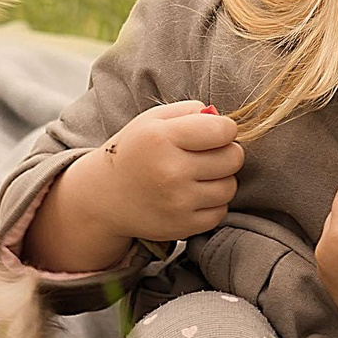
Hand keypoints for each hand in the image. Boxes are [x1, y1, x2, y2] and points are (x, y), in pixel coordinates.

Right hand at [20, 102, 241, 272]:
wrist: (104, 196)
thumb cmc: (136, 151)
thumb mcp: (153, 120)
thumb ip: (191, 111)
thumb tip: (225, 121)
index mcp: (162, 137)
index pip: (224, 130)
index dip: (224, 129)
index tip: (213, 133)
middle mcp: (170, 170)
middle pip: (233, 158)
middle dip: (226, 153)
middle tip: (207, 154)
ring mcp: (177, 202)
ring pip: (230, 187)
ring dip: (221, 180)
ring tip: (198, 175)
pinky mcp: (182, 226)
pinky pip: (220, 211)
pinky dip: (212, 204)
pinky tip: (192, 195)